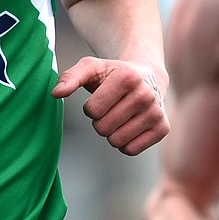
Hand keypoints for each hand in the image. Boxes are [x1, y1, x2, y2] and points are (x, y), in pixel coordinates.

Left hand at [51, 55, 168, 154]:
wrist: (147, 77)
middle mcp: (146, 94)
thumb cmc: (112, 74)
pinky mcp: (163, 128)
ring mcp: (157, 112)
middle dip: (100, 121)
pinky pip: (131, 150)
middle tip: (111, 108)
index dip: (90, 108)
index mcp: (128, 77)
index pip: (92, 110)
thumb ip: (70, 78)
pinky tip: (131, 126)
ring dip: (112, 132)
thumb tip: (55, 93)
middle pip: (103, 128)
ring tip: (120, 116)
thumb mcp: (91, 69)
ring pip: (116, 141)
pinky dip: (125, 143)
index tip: (101, 97)